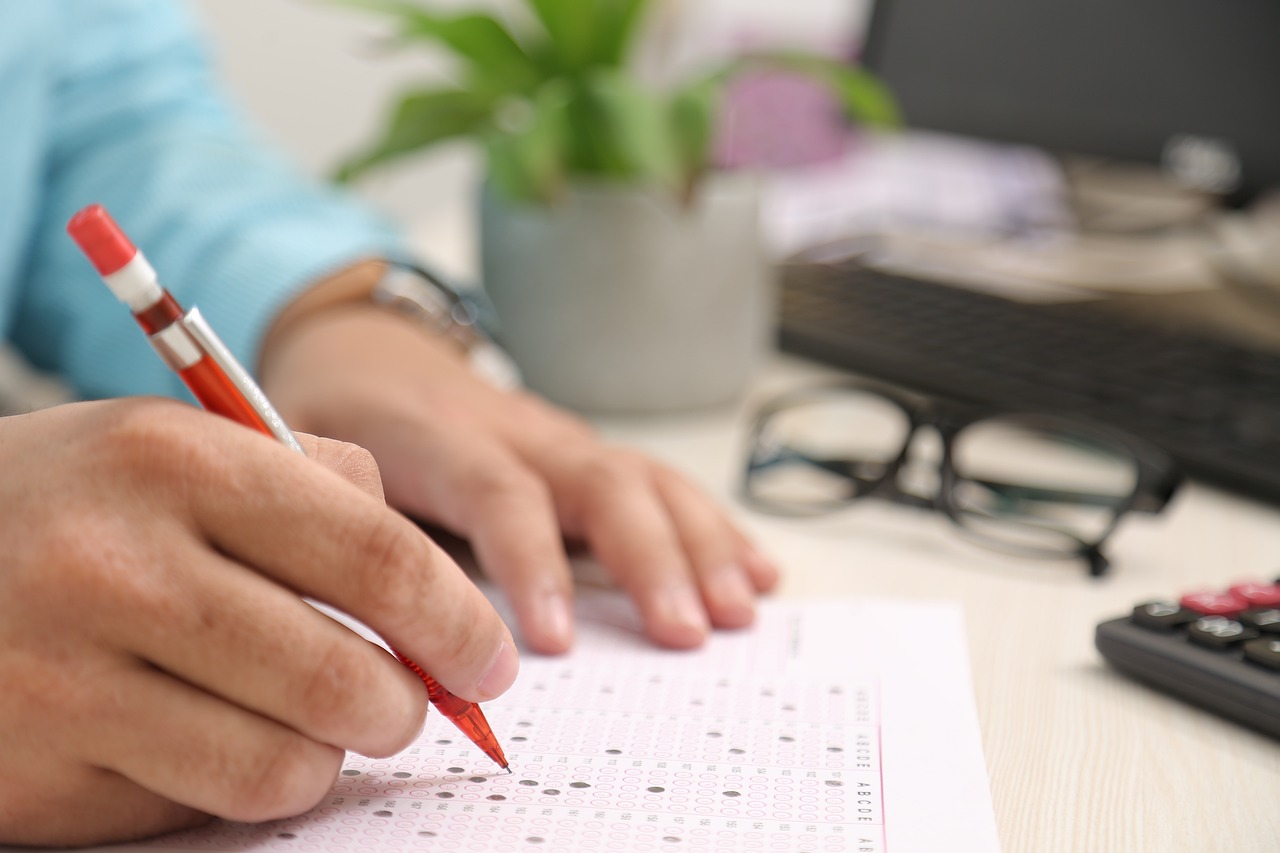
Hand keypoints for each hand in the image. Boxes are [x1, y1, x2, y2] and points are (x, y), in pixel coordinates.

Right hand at [0, 399, 516, 846]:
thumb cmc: (73, 503)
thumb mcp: (180, 445)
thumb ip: (316, 483)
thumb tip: (435, 588)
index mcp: (176, 459)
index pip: (374, 553)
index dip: (458, 620)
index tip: (495, 660)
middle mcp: (117, 565)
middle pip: (344, 678)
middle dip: (405, 707)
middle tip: (404, 703)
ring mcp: (65, 678)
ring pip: (285, 765)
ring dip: (322, 755)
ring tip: (303, 719)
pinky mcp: (37, 771)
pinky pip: (201, 808)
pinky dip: (238, 785)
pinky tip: (211, 741)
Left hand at [259, 303, 779, 654]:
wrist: (373, 356)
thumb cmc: (344, 423)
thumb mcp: (313, 463)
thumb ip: (342, 526)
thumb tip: (372, 623)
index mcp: (443, 436)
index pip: (500, 492)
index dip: (532, 562)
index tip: (552, 642)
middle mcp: (519, 432)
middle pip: (599, 481)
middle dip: (650, 559)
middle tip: (684, 632)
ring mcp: (562, 441)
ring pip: (645, 480)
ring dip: (699, 547)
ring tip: (735, 612)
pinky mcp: (588, 455)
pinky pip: (662, 484)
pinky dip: (713, 529)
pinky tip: (755, 569)